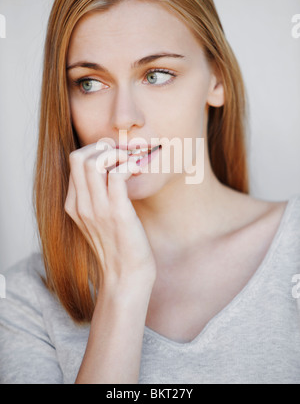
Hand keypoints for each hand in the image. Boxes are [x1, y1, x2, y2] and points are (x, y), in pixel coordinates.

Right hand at [64, 141, 156, 288]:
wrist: (126, 277)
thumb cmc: (119, 246)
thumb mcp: (100, 219)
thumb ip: (98, 196)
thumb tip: (112, 170)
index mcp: (73, 205)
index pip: (74, 161)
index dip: (96, 150)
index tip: (116, 155)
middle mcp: (80, 205)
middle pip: (78, 157)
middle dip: (103, 147)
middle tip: (123, 155)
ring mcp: (97, 209)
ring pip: (94, 162)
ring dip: (118, 154)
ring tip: (132, 162)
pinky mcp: (117, 214)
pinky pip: (117, 175)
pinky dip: (129, 165)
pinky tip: (137, 171)